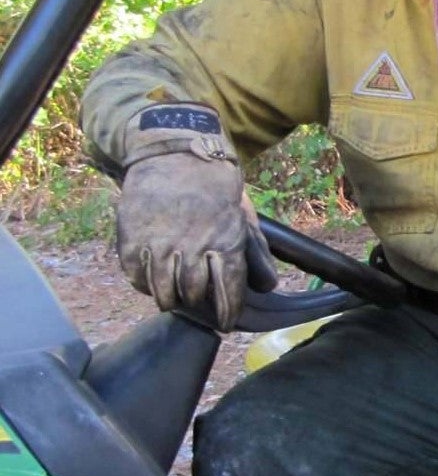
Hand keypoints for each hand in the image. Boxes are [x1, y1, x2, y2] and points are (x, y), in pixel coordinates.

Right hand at [117, 151, 277, 330]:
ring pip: (163, 292)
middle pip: (193, 295)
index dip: (227, 313)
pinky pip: (136, 277)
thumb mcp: (243, 215)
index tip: (225, 324)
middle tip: (197, 301)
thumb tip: (267, 286)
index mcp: (224, 243)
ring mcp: (158, 245)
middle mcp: (191, 249)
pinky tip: (151, 278)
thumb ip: (254, 251)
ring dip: (170, 297)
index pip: (227, 292)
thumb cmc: (213, 186)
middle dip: (198, 302)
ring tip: (174, 295)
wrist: (174, 151)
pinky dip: (144, 283)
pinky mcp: (131, 239)